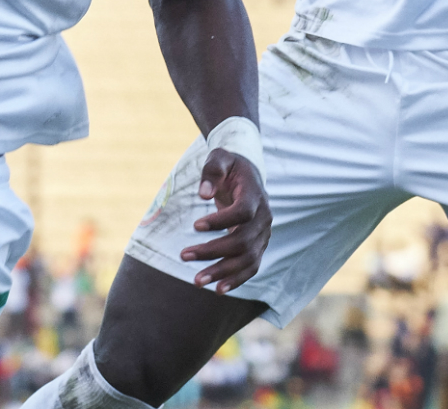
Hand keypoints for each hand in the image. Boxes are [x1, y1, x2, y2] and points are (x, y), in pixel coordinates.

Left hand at [178, 148, 271, 292]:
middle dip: (213, 251)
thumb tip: (203, 193)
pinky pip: (251, 267)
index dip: (220, 220)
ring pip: (248, 259)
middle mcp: (264, 217)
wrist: (247, 175)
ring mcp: (263, 234)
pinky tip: (217, 290)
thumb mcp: (220, 158)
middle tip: (184, 255)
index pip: (242, 213)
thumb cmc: (230, 166)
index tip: (195, 225)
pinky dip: (236, 280)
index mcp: (255, 195)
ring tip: (197, 281)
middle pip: (243, 241)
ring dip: (223, 272)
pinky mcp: (258, 246)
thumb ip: (212, 170)